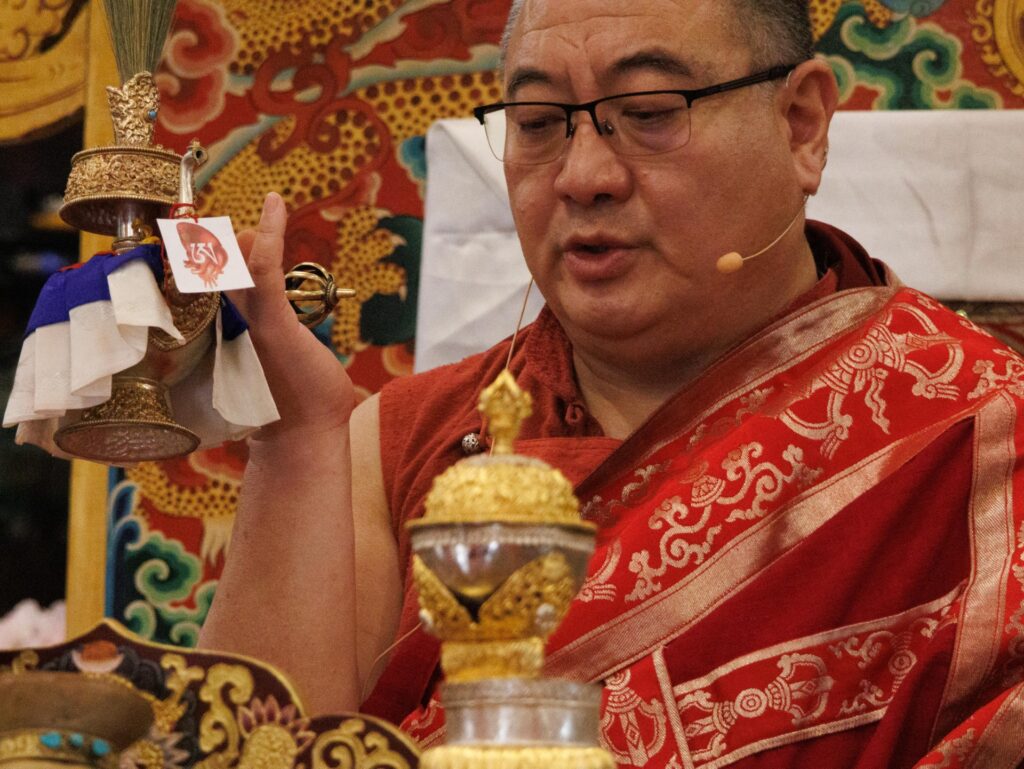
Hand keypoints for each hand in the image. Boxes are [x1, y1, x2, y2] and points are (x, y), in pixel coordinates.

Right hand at [228, 192, 355, 438]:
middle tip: (217, 221)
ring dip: (242, 234)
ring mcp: (250, 320)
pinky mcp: (270, 320)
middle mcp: (234, 321)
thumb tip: (292, 328)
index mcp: (237, 328)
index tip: (215, 230)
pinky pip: (264, 268)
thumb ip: (286, 339)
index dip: (218, 252)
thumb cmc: (300, 405)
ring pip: (234, 262)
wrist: (303, 437)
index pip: (219, 279)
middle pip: (217, 266)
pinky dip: (270, 233)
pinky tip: (274, 204)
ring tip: (255, 211)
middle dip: (217, 240)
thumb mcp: (292, 363)